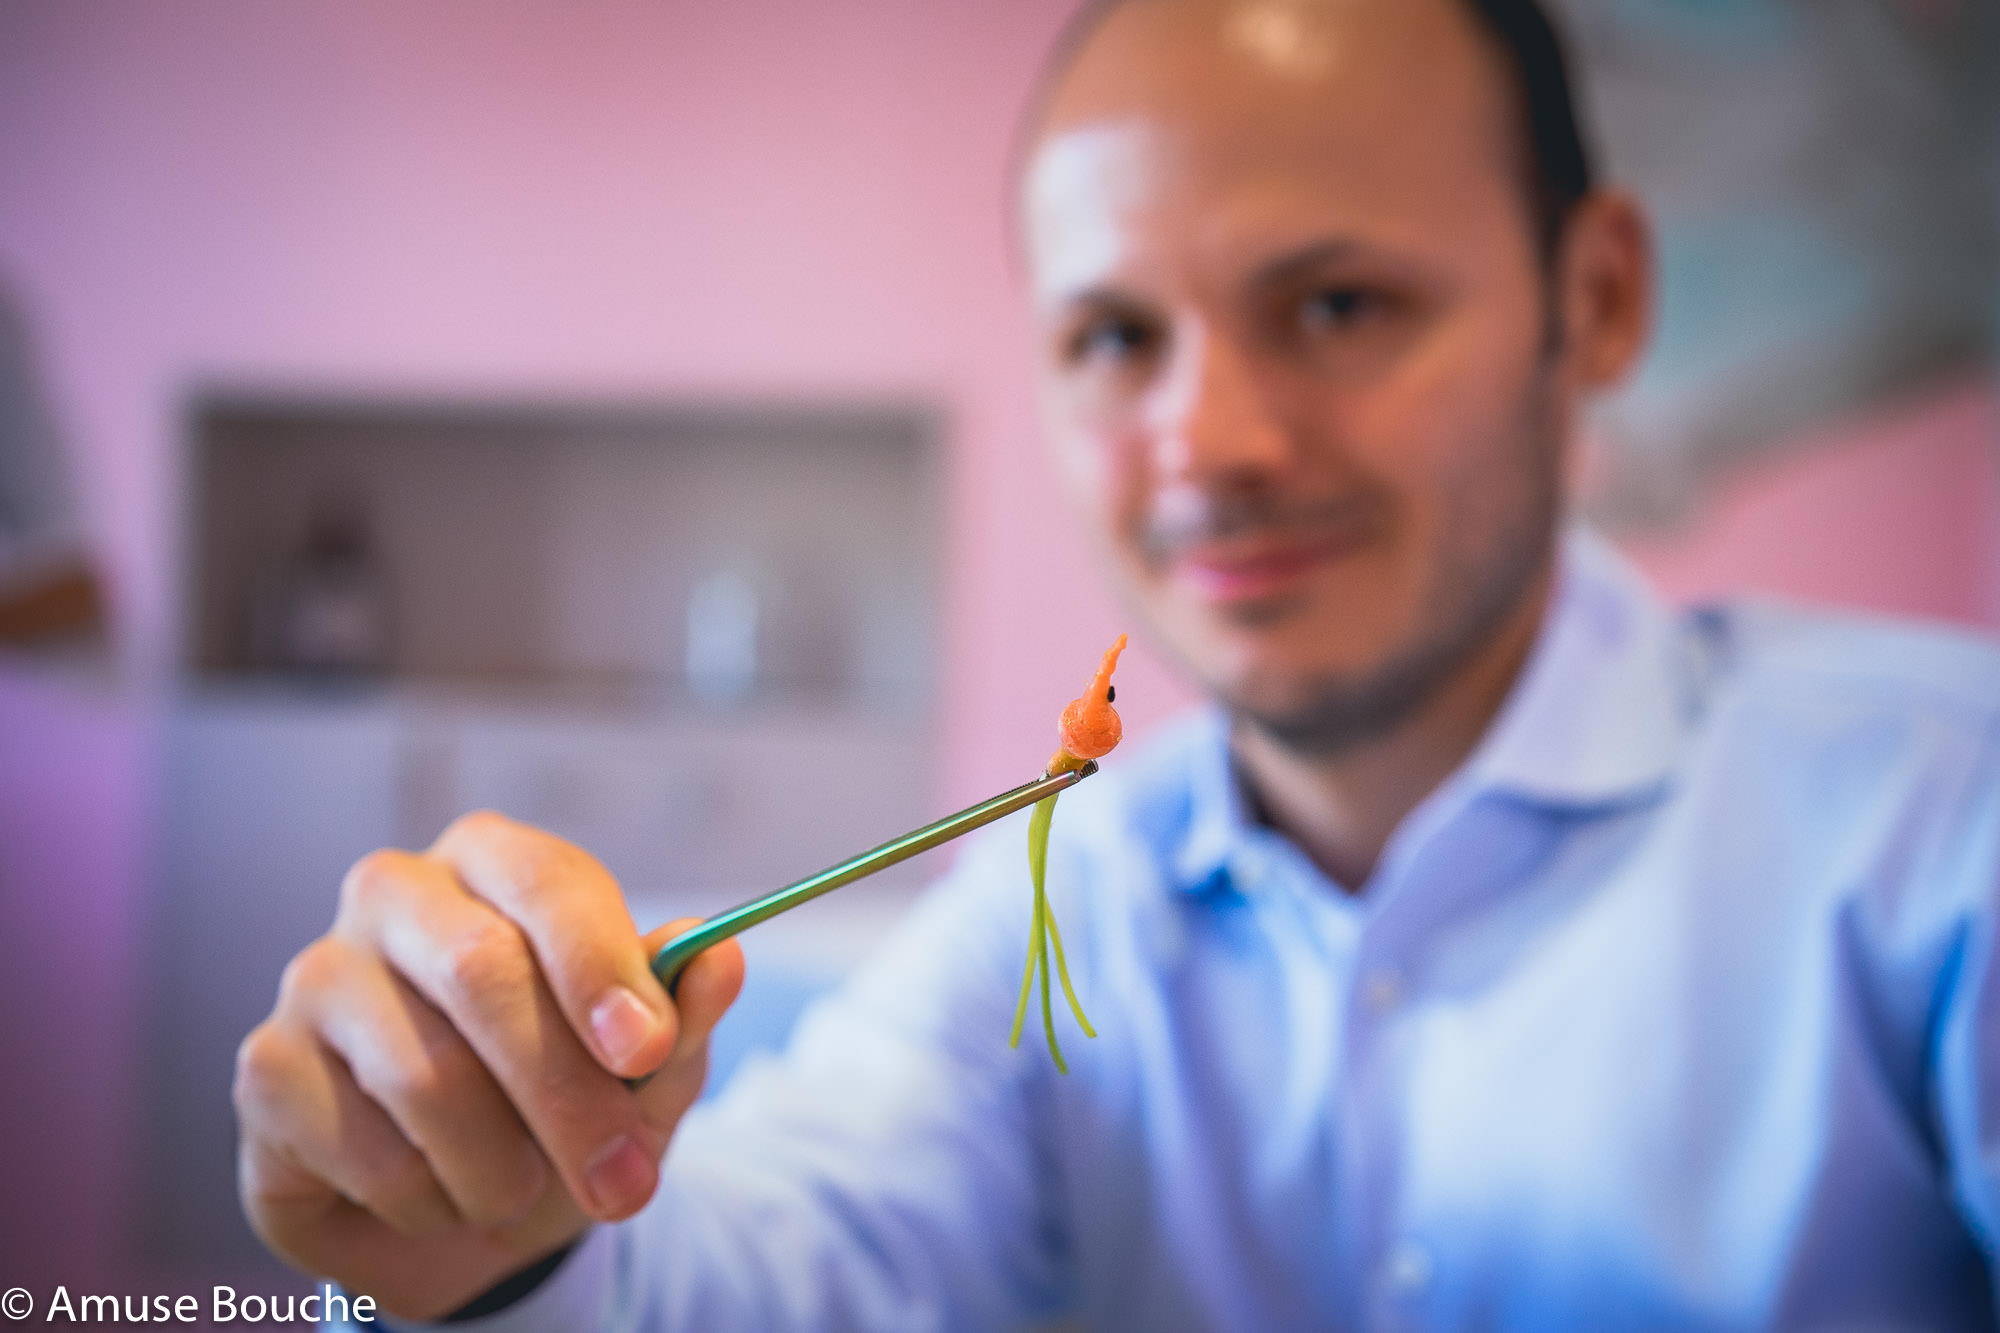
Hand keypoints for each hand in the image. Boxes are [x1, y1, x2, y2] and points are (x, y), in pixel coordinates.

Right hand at [232, 810, 743, 1320]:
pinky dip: (429, 1197)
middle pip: (482, 974)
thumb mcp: (647, 1074)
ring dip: (502, 1167)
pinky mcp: (266, 1065)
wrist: (471, 1212)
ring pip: (426, 1077)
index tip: (644, 1051)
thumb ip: (681, 1015)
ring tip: (522, 1189)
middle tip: (625, 1184)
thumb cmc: (567, 1108)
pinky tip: (439, 1194)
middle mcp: (396, 895)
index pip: (547, 882)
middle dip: (568, 1097)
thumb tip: (720, 958)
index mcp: (495, 862)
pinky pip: (364, 1145)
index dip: (600, 966)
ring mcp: (319, 974)